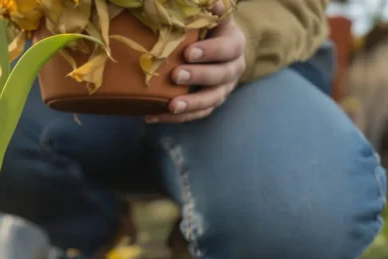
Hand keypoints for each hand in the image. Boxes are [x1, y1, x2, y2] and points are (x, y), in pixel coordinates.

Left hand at [146, 2, 245, 123]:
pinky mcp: (210, 104)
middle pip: (219, 77)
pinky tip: (153, 116)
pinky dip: (176, 118)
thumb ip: (212, 13)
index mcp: (234, 46)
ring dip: (190, 105)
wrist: (222, 51)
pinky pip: (196, 114)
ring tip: (170, 106)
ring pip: (210, 101)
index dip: (209, 52)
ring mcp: (222, 90)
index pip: (227, 49)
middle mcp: (232, 70)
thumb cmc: (212, 32)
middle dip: (198, 77)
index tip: (188, 52)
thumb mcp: (215, 20)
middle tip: (176, 75)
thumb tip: (214, 2)